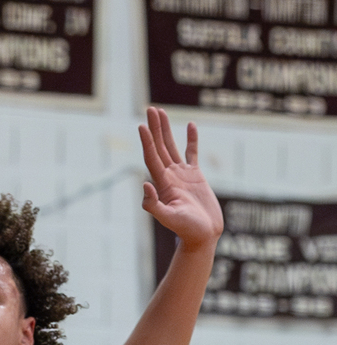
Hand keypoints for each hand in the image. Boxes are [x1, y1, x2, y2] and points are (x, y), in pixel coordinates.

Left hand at [139, 108, 221, 252]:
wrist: (203, 236)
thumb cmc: (186, 229)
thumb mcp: (168, 218)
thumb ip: (154, 205)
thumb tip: (145, 185)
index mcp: (162, 183)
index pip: (151, 157)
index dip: (146, 141)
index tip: (141, 125)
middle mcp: (169, 176)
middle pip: (159, 146)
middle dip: (155, 128)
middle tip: (151, 109)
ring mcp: (182, 175)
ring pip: (172, 146)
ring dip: (166, 130)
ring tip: (161, 112)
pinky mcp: (195, 176)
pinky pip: (192, 153)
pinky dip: (191, 140)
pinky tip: (190, 125)